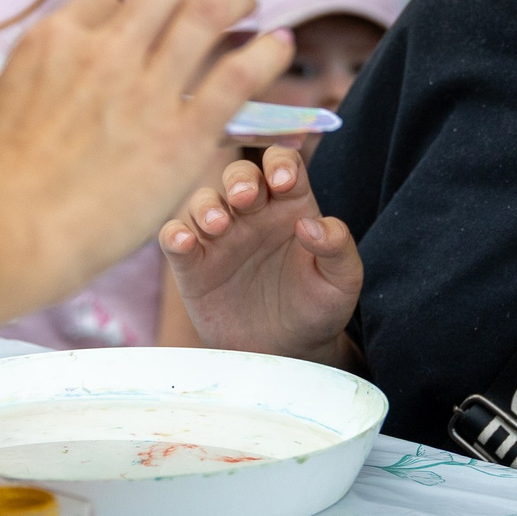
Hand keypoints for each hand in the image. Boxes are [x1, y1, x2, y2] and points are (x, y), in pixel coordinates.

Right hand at [0, 0, 287, 303]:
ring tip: (249, 3)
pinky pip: (239, 76)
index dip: (128, 16)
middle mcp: (105, 50)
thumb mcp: (8, 111)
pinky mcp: (183, 134)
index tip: (141, 35)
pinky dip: (266, 55)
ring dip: (236, 0)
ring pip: (209, 13)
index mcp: (55, 40)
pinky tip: (281, 49)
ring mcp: (146, 88)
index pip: (105, 3)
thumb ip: (46, 91)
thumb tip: (60, 98)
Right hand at [160, 145, 362, 362]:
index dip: (281, 162)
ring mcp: (221, 238)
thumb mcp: (342, 281)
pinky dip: (174, 234)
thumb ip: (337, 246)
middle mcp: (253, 214)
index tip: (284, 180)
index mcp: (291, 206)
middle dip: (240, 179)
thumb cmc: (318, 308)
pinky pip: (175, 238)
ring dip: (207, 206)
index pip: (284, 164)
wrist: (288, 353)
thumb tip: (310, 223)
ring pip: (203, 202)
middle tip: (245, 197)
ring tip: (218, 225)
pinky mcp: (193, 266)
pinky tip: (185, 242)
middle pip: (239, 175)